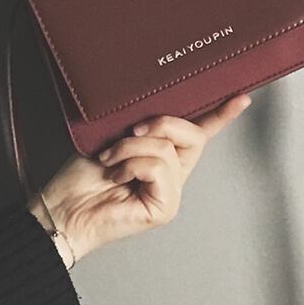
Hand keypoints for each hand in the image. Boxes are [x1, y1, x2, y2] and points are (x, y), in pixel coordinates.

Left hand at [28, 94, 251, 266]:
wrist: (62, 207)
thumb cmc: (81, 177)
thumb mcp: (115, 137)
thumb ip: (144, 128)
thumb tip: (158, 114)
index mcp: (163, 155)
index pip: (198, 133)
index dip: (220, 115)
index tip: (241, 97)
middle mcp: (173, 173)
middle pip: (193, 134)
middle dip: (162, 123)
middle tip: (132, 131)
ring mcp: (171, 192)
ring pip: (167, 149)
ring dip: (130, 148)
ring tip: (109, 160)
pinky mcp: (165, 207)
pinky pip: (158, 167)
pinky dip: (132, 164)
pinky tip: (116, 177)